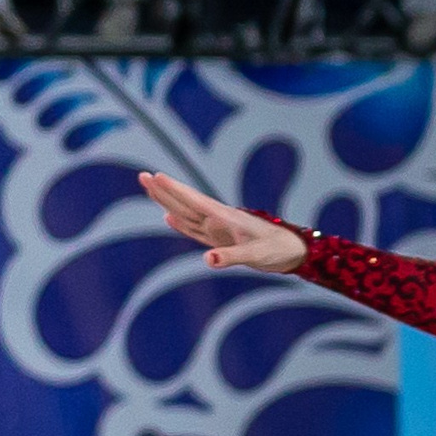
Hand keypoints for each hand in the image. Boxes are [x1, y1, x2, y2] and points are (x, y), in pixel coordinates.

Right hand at [140, 172, 307, 272]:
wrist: (293, 251)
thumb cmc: (277, 251)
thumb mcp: (256, 256)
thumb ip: (231, 257)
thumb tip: (207, 259)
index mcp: (224, 218)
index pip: (193, 201)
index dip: (173, 190)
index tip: (155, 176)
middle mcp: (217, 220)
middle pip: (184, 202)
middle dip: (163, 190)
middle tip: (142, 176)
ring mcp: (217, 229)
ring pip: (185, 213)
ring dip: (167, 201)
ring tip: (151, 189)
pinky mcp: (219, 239)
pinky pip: (194, 229)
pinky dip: (179, 223)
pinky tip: (169, 218)